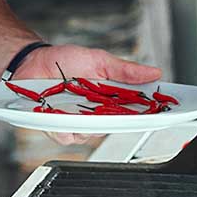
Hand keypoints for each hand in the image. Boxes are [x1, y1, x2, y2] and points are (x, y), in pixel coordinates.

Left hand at [15, 45, 162, 146]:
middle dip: (118, 121)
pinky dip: (64, 128)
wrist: (32, 61)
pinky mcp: (56, 127)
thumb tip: (154, 72)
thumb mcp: (98, 60)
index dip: (150, 114)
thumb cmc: (64, 61)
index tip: (163, 112)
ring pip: (90, 135)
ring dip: (87, 123)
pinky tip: (60, 116)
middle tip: (118, 110)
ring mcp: (75, 122)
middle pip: (114, 127)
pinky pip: (65, 136)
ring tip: (81, 107)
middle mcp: (94, 114)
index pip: (134, 111)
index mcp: (109, 99)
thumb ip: (124, 70)